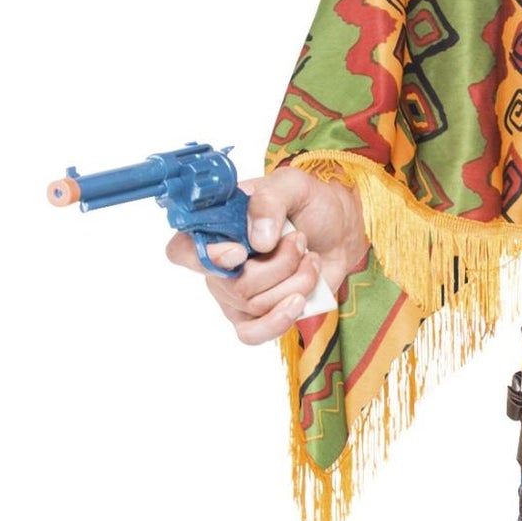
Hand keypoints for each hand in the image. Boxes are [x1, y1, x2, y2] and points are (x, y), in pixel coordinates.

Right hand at [166, 167, 366, 345]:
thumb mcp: (292, 186)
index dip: (204, 258)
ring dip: (296, 281)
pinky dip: (280, 319)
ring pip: (255, 306)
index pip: (182, 250)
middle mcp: (218, 264)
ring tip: (309, 259)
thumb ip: (269, 202)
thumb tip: (258, 240)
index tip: (239, 253)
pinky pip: (253, 334)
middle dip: (280, 264)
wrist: (339, 231)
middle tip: (300, 240)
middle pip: (234, 285)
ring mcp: (234, 295)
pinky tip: (300, 301)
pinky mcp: (256, 316)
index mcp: (216, 227)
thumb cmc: (308, 205)